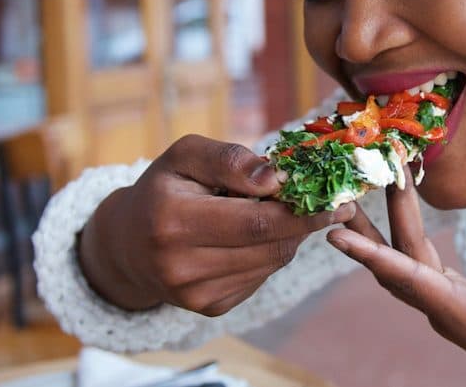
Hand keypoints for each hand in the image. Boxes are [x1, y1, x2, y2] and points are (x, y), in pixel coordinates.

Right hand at [78, 135, 379, 313]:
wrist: (128, 244)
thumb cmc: (164, 189)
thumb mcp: (185, 156)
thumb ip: (228, 159)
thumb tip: (275, 178)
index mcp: (172, 221)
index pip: (256, 221)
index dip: (303, 210)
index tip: (337, 196)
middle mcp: (181, 266)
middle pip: (270, 245)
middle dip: (306, 221)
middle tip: (331, 201)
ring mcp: (196, 294)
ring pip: (272, 262)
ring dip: (289, 235)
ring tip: (284, 210)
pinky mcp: (210, 308)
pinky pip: (261, 277)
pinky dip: (270, 253)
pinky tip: (257, 236)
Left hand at [327, 176, 465, 386]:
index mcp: (464, 315)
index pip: (409, 279)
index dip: (372, 255)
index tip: (337, 234)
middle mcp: (446, 312)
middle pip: (398, 263)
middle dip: (372, 224)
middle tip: (351, 184)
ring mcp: (449, 306)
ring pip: (404, 263)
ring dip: (383, 228)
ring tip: (359, 192)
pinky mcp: (457, 299)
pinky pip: (419, 265)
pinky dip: (405, 237)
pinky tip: (401, 215)